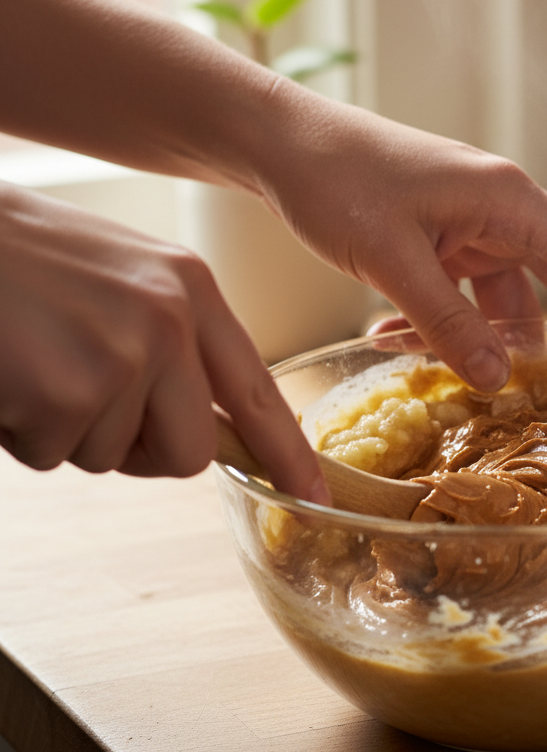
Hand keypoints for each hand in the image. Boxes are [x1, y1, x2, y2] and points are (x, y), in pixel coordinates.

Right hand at [0, 182, 329, 503]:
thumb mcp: (120, 279)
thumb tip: (202, 427)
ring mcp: (122, 355)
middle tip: (84, 402)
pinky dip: (20, 428)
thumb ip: (171, 343)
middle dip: (139, 450)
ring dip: (65, 428)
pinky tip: (7, 370)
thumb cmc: (20, 257)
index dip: (285, 452)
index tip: (311, 493)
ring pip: (110, 456)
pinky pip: (49, 452)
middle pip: (190, 453)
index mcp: (190, 289)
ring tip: (32, 360)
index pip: (256, 390)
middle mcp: (170, 321)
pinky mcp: (65, 390)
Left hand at [253, 95, 546, 391]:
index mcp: (506, 200)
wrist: (284, 145)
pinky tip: (403, 340)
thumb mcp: (392, 259)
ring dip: (496, 334)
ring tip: (490, 378)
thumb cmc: (338, 181)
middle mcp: (500, 209)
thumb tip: (498, 378)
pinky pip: (464, 290)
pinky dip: (447, 321)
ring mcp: (470, 223)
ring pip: (511, 290)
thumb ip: (447, 322)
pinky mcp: (441, 237)